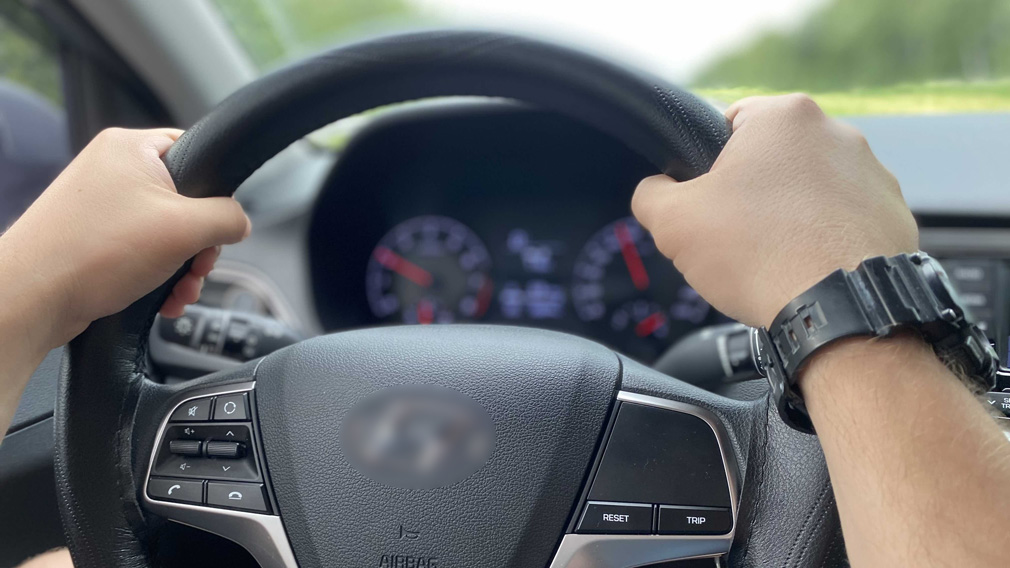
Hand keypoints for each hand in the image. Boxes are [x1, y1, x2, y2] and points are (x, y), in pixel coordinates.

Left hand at [0, 128, 249, 349]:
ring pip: (169, 232)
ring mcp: (102, 205)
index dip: (216, 191)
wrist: (32, 298)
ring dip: (184, 268)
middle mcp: (113, 170)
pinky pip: (145, 251)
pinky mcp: (95, 237)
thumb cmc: (93, 254)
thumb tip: (240, 223)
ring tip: (179, 292)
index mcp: (131, 148)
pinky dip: (160, 277)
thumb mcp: (184, 229)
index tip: (216, 225)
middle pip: (187, 201)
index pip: (197, 152)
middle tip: (197, 267)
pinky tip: (162, 299)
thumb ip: (227, 218)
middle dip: (200, 245)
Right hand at [632, 94, 917, 327]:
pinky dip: (827, 240)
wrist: (839, 311)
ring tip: (775, 258)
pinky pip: (847, 221)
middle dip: (754, 192)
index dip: (709, 165)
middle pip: (775, 158)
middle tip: (736, 235)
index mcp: (782, 116)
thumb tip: (655, 189)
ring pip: (812, 190)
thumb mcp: (671, 222)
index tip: (708, 202)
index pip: (729, 123)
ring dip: (792, 215)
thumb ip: (651, 193)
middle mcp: (837, 132)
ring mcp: (875, 173)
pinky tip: (808, 269)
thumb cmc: (757, 255)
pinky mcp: (896, 214)